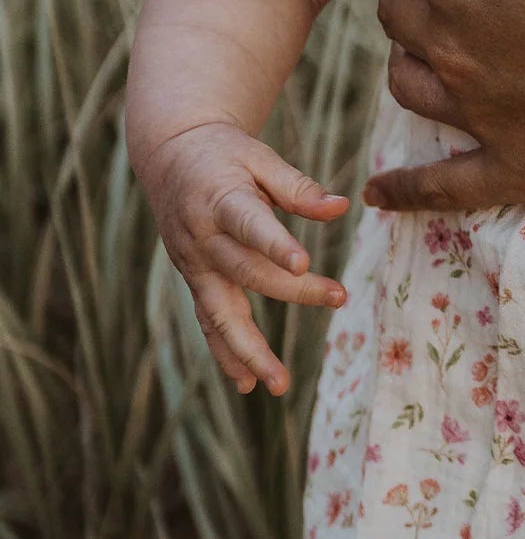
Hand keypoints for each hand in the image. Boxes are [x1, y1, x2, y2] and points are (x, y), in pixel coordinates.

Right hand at [136, 122, 349, 394]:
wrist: (169, 155)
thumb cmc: (225, 154)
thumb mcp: (260, 157)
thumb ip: (298, 187)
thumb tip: (341, 207)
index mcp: (220, 200)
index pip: (248, 225)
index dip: (274, 244)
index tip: (303, 262)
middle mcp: (202, 238)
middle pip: (248, 272)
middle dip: (293, 290)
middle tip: (339, 297)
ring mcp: (194, 264)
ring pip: (220, 313)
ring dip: (248, 350)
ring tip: (277, 382)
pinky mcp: (194, 280)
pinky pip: (209, 322)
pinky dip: (225, 353)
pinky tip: (246, 384)